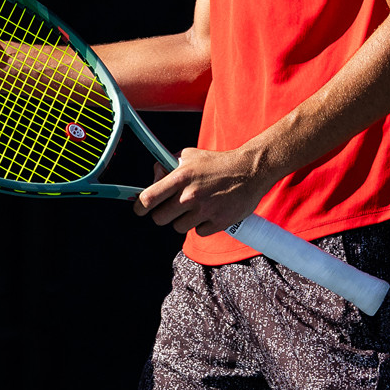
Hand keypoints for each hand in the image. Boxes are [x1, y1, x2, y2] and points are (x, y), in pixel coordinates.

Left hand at [133, 145, 274, 236]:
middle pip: (159, 218)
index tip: (139, 209)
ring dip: (183, 220)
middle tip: (171, 208)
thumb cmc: (218, 163)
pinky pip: (198, 232)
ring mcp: (205, 211)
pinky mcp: (218, 223)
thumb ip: (168, 165)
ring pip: (178, 227)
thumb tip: (155, 175)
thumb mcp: (190, 156)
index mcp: (181, 177)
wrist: (250, 171)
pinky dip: (201, 226)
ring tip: (195, 208)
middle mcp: (190, 195)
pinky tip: (209, 213)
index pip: (149, 198)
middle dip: (162, 214)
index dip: (139, 207)